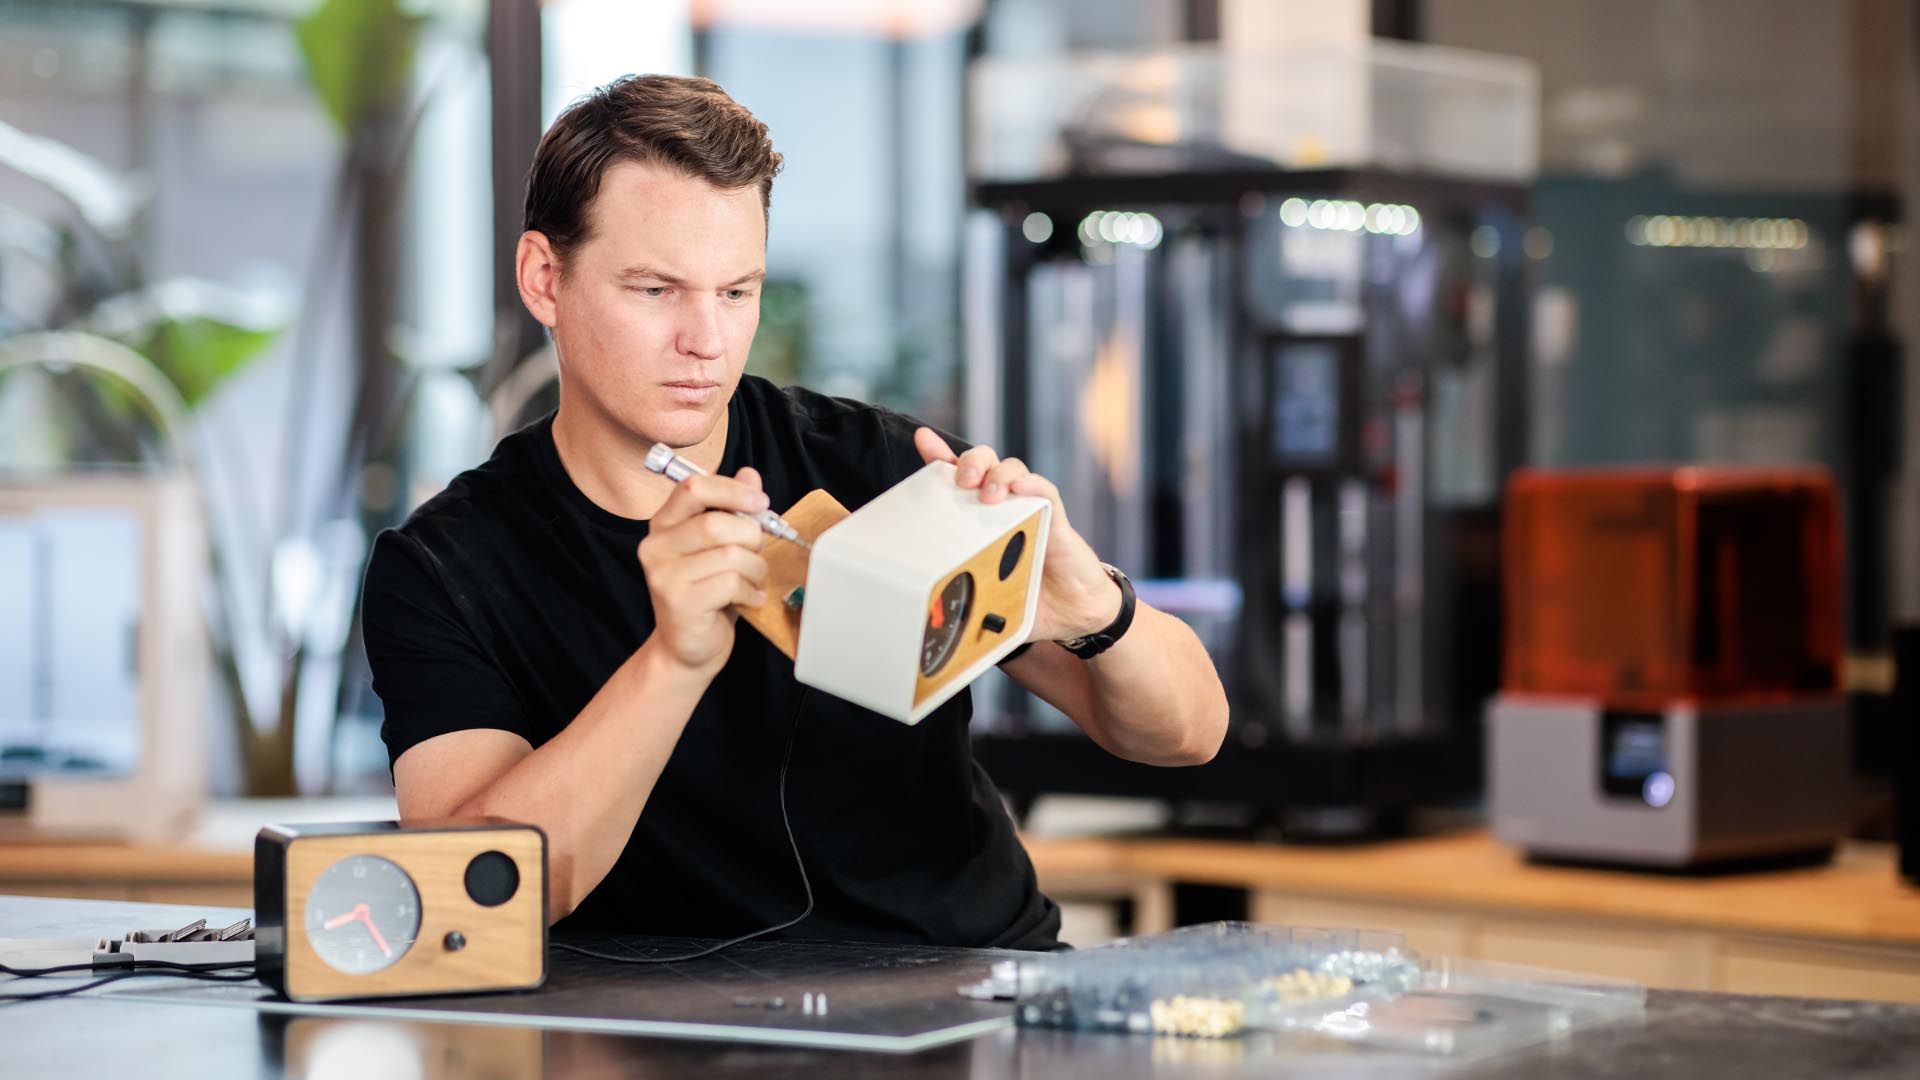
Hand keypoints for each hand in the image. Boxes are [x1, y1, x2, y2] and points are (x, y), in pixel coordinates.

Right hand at [637, 467, 771, 675]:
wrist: (688, 648)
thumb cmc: (708, 592)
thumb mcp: (721, 546)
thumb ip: (732, 510)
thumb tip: (751, 476)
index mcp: (664, 523)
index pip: (694, 487)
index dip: (733, 490)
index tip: (760, 503)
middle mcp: (656, 546)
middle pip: (717, 523)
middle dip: (752, 537)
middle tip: (758, 554)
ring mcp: (663, 576)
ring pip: (730, 554)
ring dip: (756, 568)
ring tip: (754, 581)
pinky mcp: (678, 603)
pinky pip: (731, 584)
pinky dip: (751, 592)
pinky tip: (749, 599)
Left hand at [913, 429, 1120, 642]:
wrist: (1073, 615)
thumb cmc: (1028, 603)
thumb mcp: (985, 598)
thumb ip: (962, 600)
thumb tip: (929, 620)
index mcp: (981, 520)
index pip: (959, 479)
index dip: (941, 456)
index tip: (923, 440)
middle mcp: (1005, 507)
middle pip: (985, 462)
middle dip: (969, 461)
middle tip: (961, 481)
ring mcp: (1031, 508)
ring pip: (1013, 469)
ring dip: (997, 473)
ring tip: (987, 494)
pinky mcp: (1056, 518)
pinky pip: (1045, 491)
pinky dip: (1031, 485)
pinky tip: (1018, 489)